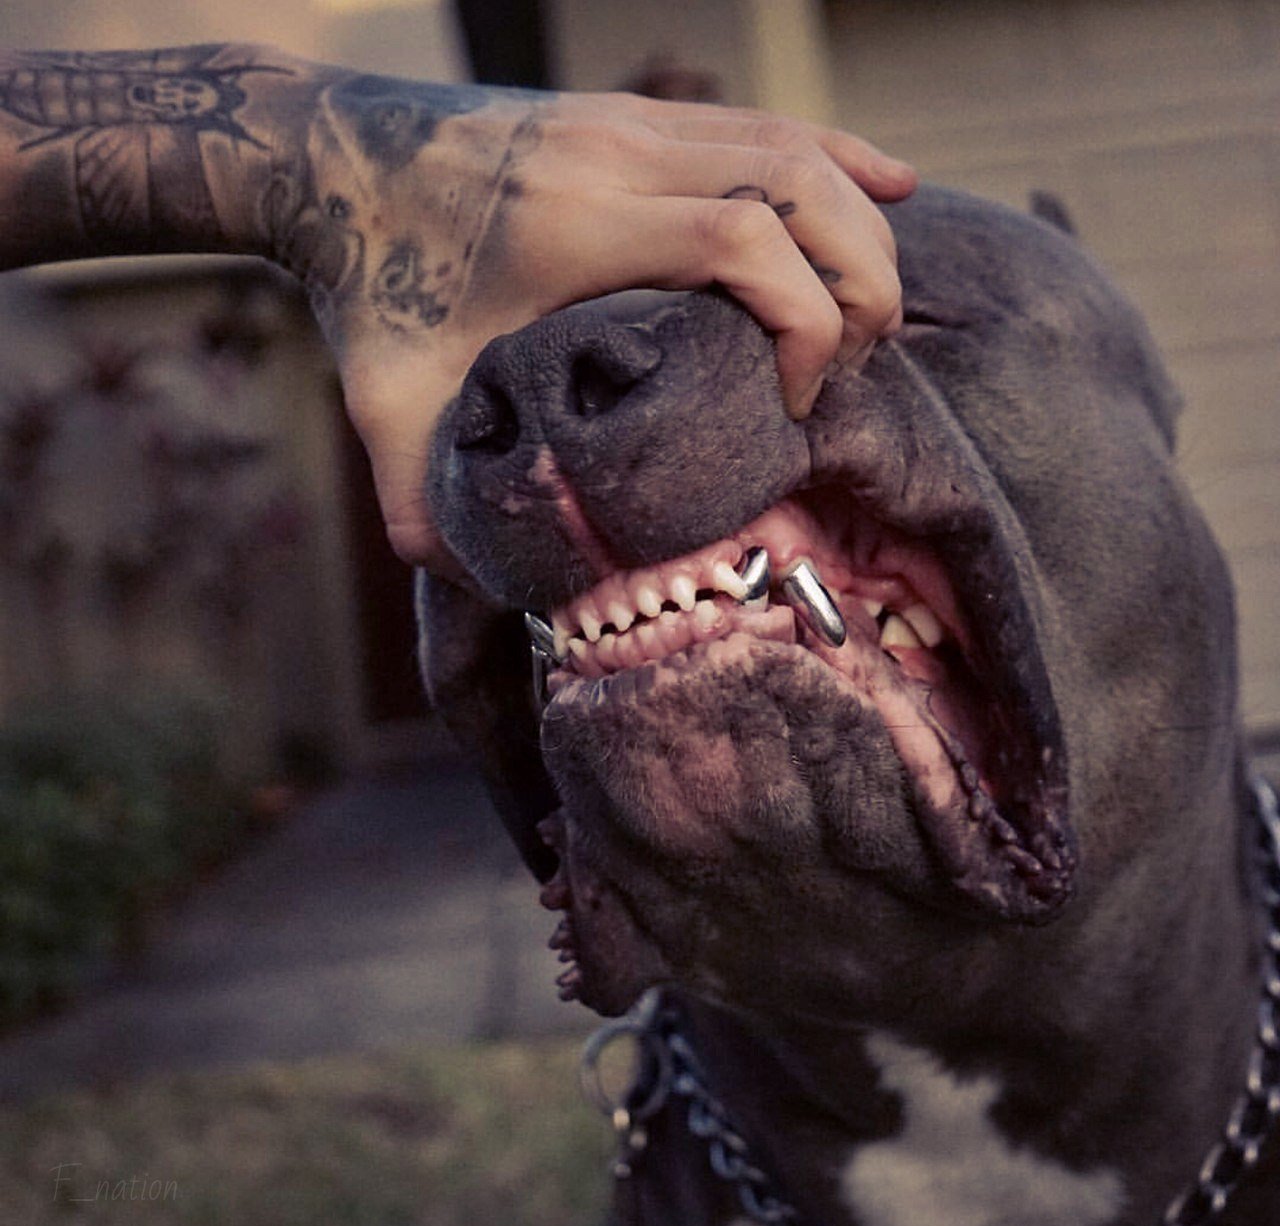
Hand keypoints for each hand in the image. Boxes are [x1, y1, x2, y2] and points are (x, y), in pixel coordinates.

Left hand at [269, 78, 915, 570]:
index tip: (794, 401)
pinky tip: (894, 184)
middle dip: (861, 280)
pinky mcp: (641, 111)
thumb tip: (492, 594)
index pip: (742, 242)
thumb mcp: (381, 412)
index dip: (805, 321)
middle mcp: (616, 157)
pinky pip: (770, 120)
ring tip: (871, 312)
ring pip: (799, 145)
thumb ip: (426, 513)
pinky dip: (845, 155)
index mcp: (571, 230)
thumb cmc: (364, 289)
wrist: (327, 157)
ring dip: (863, 226)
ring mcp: (634, 121)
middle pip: (800, 185)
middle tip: (852, 368)